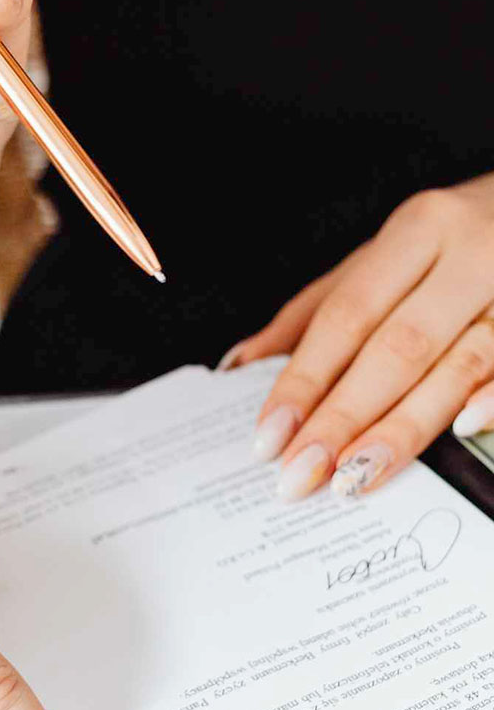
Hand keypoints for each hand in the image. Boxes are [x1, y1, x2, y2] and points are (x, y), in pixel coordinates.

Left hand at [220, 176, 493, 499]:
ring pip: (458, 365)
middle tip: (301, 472)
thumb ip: (310, 312)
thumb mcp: (376, 259)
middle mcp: (469, 256)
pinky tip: (461, 429)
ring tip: (354, 476)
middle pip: (396, 347)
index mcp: (415, 233)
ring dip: (402, 427)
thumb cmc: (444, 243)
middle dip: (343, 417)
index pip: (345, 316)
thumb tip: (239, 364)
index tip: (270, 436)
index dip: (304, 380)